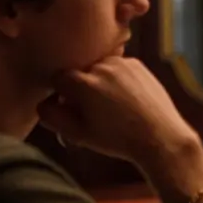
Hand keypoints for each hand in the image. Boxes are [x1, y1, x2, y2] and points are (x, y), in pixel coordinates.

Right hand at [38, 57, 197, 167]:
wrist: (160, 136)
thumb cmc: (117, 139)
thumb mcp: (77, 134)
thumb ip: (51, 116)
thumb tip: (42, 101)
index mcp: (82, 83)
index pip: (58, 79)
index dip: (63, 95)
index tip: (72, 108)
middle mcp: (101, 67)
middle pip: (79, 72)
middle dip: (82, 88)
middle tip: (95, 111)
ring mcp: (121, 63)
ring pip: (98, 69)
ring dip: (100, 82)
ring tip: (113, 106)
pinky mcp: (137, 64)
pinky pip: (117, 68)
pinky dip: (118, 79)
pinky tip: (127, 99)